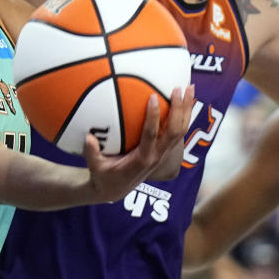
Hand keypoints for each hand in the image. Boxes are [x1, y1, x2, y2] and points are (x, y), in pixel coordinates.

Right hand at [82, 85, 194, 201]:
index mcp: (142, 159)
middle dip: (179, 110)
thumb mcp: (95, 167)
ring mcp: (163, 153)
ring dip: (186, 110)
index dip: (153, 117)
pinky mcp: (164, 151)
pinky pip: (177, 132)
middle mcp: (157, 155)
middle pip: (174, 131)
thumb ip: (92, 153)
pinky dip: (183, 115)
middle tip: (178, 88)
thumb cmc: (104, 176)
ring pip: (180, 131)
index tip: (153, 97)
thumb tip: (88, 136)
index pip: (151, 135)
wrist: (115, 191)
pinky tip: (184, 100)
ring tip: (190, 88)